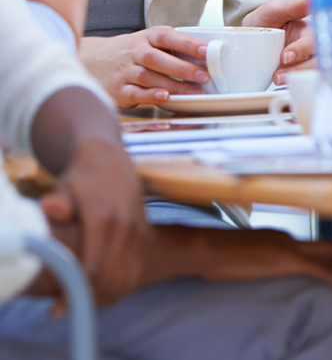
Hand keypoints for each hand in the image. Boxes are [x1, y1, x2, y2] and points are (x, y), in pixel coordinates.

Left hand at [39, 137, 147, 306]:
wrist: (110, 159)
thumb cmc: (80, 177)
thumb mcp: (65, 187)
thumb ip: (59, 203)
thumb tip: (49, 206)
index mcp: (104, 218)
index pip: (92, 269)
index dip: (75, 293)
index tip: (57, 308)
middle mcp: (126, 226)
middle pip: (109, 278)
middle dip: (87, 299)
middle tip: (64, 307)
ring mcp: (139, 230)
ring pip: (125, 278)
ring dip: (104, 296)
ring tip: (81, 301)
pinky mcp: (146, 234)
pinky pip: (136, 270)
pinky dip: (120, 287)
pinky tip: (101, 292)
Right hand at [79, 27, 209, 106]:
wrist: (92, 59)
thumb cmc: (131, 51)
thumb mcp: (149, 41)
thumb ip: (172, 47)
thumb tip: (205, 55)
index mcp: (146, 37)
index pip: (168, 37)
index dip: (187, 44)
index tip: (206, 51)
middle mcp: (134, 53)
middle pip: (158, 59)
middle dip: (183, 68)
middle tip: (205, 76)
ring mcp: (125, 71)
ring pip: (149, 77)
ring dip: (173, 85)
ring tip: (194, 91)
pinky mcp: (119, 90)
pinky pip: (135, 92)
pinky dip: (150, 95)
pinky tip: (165, 97)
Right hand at [147, 226, 331, 301]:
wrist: (201, 248)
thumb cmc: (209, 256)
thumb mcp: (235, 260)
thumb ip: (251, 264)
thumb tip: (253, 274)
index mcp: (276, 239)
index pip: (310, 248)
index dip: (328, 263)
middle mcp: (287, 238)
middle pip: (328, 247)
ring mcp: (287, 246)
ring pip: (331, 255)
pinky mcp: (285, 259)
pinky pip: (323, 272)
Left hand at [244, 0, 314, 83]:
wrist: (248, 38)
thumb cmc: (264, 21)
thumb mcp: (273, 9)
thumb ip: (292, 6)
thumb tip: (312, 0)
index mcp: (308, 30)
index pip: (314, 40)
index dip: (303, 49)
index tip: (285, 55)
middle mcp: (310, 48)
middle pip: (318, 60)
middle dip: (300, 69)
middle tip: (278, 74)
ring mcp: (304, 63)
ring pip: (312, 73)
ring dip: (296, 79)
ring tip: (276, 79)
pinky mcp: (297, 75)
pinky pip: (304, 83)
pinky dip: (294, 86)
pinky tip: (282, 84)